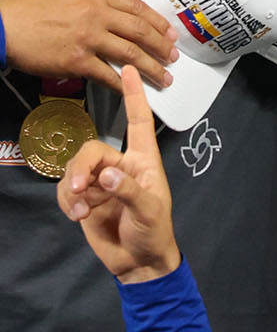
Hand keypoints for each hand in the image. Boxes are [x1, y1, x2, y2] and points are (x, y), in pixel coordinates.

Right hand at [1, 0, 176, 89]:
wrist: (3, 25)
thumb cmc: (30, 6)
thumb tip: (114, 6)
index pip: (138, 7)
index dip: (158, 22)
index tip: (169, 33)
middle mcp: (98, 13)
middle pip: (140, 30)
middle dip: (162, 46)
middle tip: (173, 56)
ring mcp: (88, 38)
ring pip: (130, 54)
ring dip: (152, 67)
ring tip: (165, 76)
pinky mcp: (76, 61)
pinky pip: (107, 74)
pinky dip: (123, 83)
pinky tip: (133, 89)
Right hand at [55, 68, 176, 284]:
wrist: (136, 260)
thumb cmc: (153, 231)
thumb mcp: (148, 210)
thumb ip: (128, 191)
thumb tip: (107, 174)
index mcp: (144, 160)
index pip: (139, 122)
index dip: (134, 97)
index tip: (128, 70)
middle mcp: (121, 166)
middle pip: (93, 150)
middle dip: (83, 167)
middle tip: (82, 189)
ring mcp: (101, 182)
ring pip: (76, 169)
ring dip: (73, 188)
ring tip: (82, 209)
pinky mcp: (85, 199)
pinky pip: (68, 190)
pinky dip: (68, 201)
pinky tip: (78, 214)